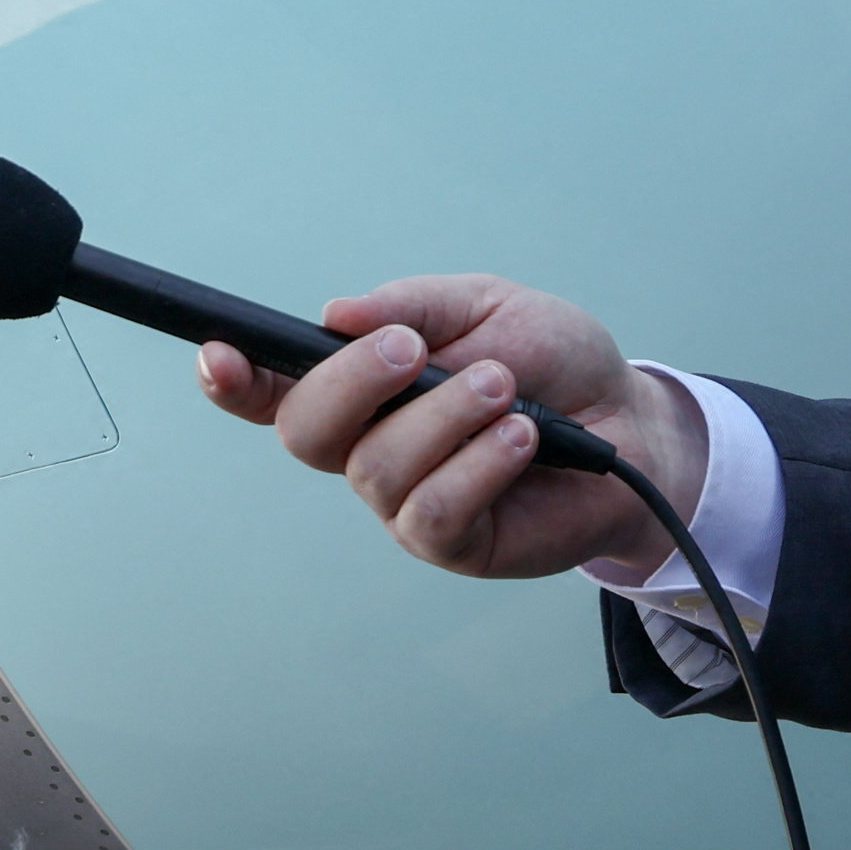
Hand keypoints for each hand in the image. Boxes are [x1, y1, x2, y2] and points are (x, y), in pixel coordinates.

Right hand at [194, 285, 703, 579]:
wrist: (633, 422)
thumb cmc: (554, 363)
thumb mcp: (490, 306)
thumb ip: (416, 306)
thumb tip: (338, 314)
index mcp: (363, 388)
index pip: (277, 389)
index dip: (233, 379)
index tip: (216, 353)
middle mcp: (367, 448)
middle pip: (305, 431)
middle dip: (349, 384)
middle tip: (411, 350)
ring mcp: (403, 502)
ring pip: (375, 469)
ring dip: (439, 418)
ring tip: (504, 389)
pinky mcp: (450, 543)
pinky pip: (433, 511)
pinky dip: (475, 465)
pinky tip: (521, 437)